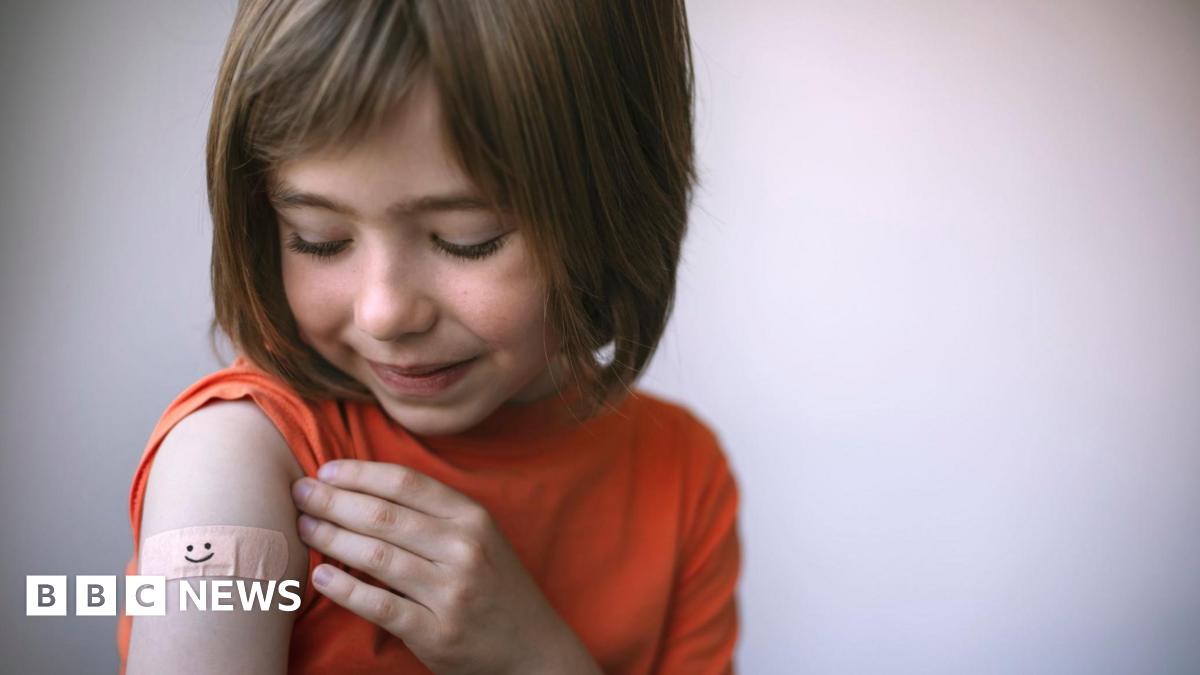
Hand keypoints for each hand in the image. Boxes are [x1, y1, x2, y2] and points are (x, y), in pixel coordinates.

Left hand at [290, 460, 598, 674]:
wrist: (533, 649)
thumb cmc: (495, 587)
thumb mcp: (480, 537)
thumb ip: (434, 513)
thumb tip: (366, 488)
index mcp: (472, 518)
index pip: (405, 483)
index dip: (360, 473)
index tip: (326, 469)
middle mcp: (463, 549)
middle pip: (383, 515)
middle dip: (333, 500)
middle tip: (300, 492)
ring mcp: (450, 592)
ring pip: (376, 556)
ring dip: (331, 538)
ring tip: (304, 527)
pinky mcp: (436, 632)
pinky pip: (379, 605)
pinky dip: (345, 589)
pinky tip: (321, 576)